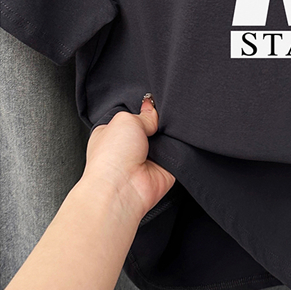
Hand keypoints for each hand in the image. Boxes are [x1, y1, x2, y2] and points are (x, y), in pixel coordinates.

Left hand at [81, 94, 175, 220]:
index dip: (144, 108)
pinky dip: (178, 147)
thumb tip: (154, 110)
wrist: (122, 188)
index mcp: (113, 133)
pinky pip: (177, 152)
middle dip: (158, 121)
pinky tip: (175, 143)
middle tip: (161, 117)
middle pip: (152, 126)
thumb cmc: (111, 157)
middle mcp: (130, 147)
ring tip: (165, 133)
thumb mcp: (125, 120)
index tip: (153, 101)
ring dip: (168, 135)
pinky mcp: (164, 168)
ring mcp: (147, 158)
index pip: (132, 116)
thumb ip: (144, 114)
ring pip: (165, 138)